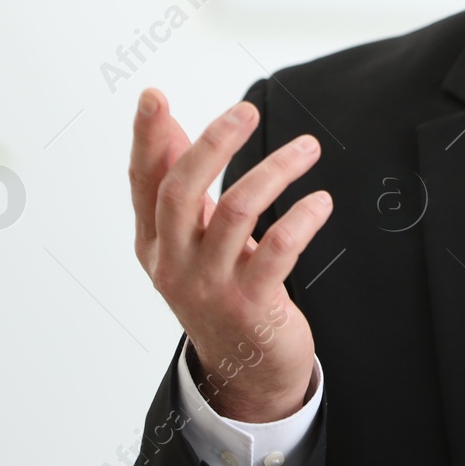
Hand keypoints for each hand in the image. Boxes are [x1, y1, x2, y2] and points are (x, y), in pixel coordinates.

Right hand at [129, 87, 332, 422]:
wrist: (245, 369)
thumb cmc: (219, 288)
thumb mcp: (189, 238)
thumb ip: (178, 182)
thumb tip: (163, 120)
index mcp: (154, 243)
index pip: (143, 182)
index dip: (146, 139)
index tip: (154, 96)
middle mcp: (174, 263)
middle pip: (182, 190)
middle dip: (214, 143)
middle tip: (248, 109)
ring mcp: (210, 285)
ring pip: (238, 211)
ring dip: (276, 171)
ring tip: (308, 147)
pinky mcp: (251, 304)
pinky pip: (278, 249)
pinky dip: (302, 218)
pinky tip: (321, 201)